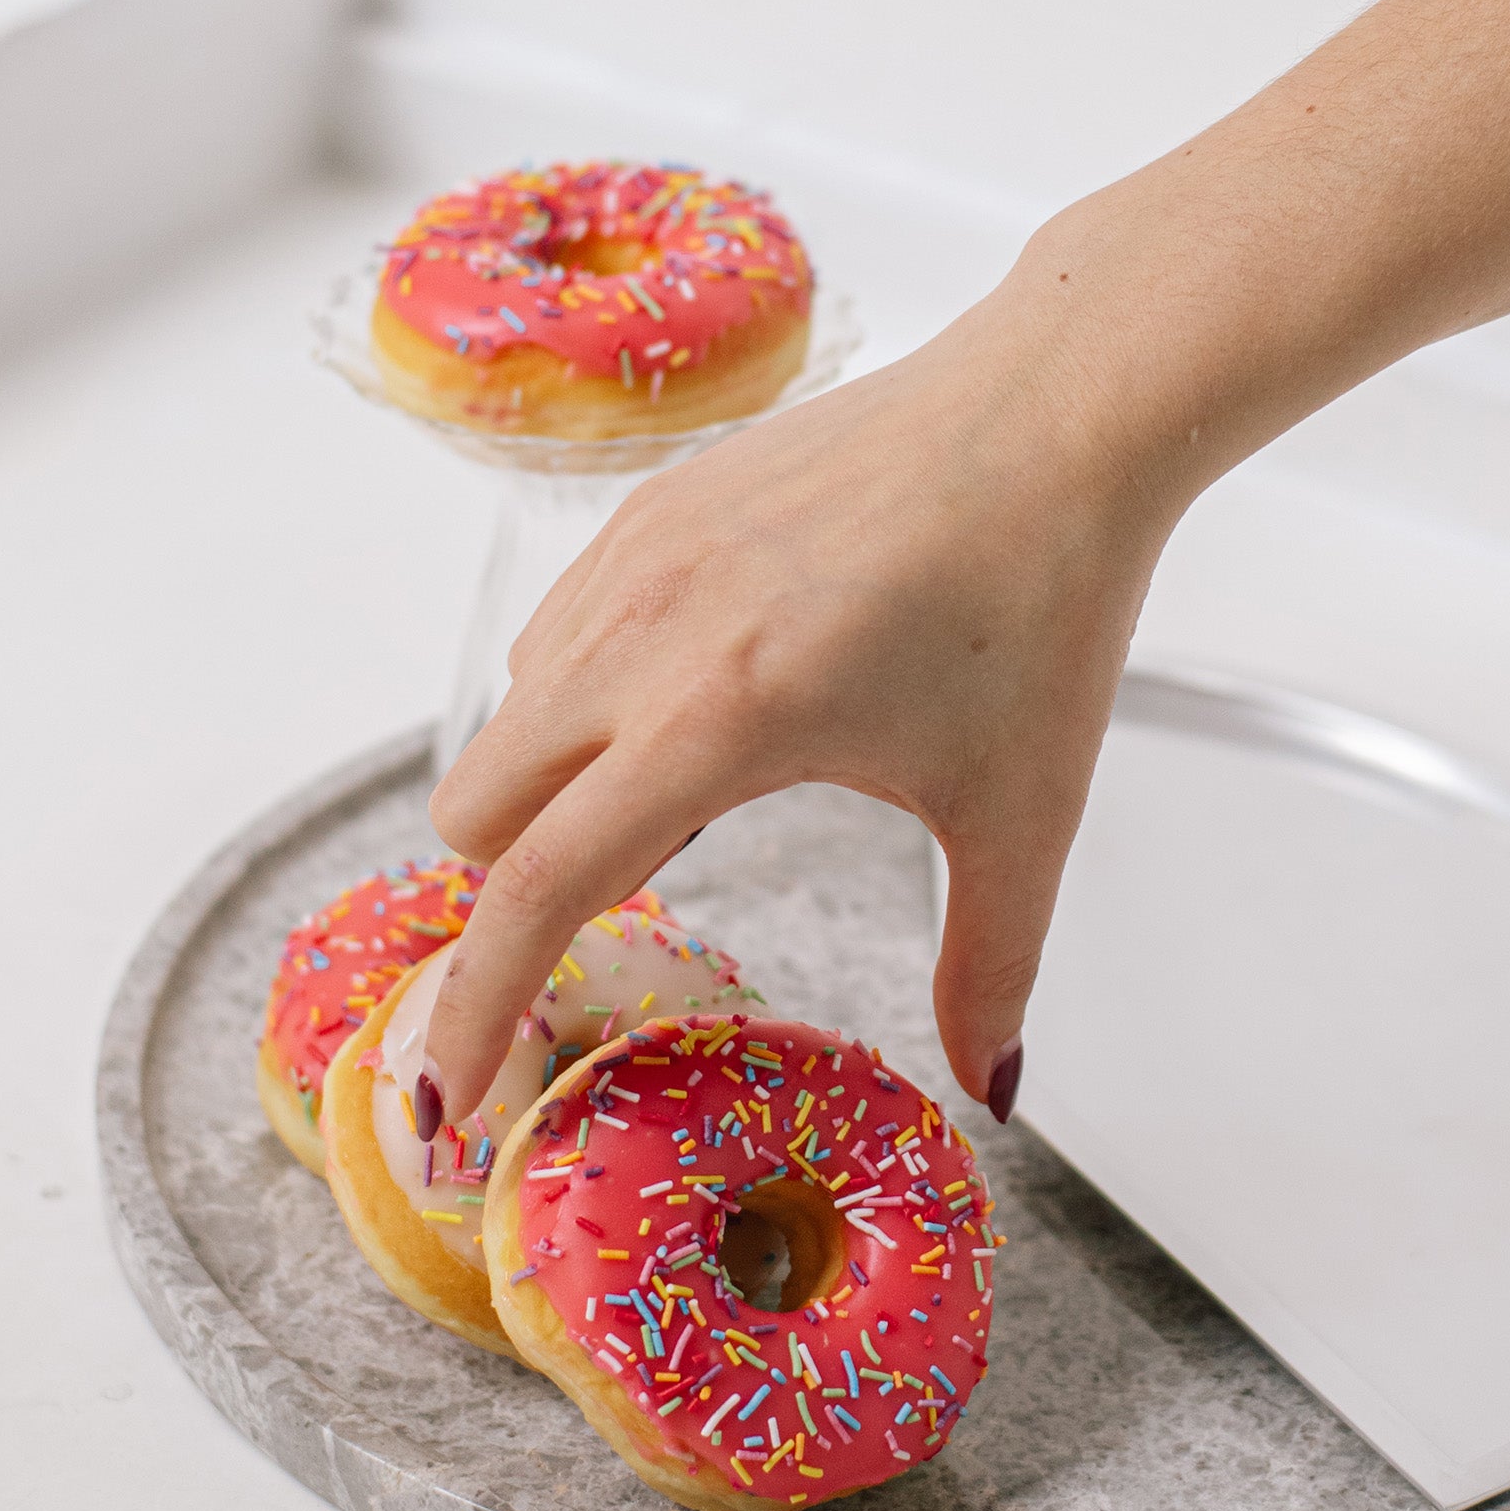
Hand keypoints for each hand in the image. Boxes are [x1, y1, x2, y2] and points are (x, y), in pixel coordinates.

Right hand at [421, 289, 1170, 1126]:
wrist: (1055, 408)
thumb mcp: (1022, 809)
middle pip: (472, 809)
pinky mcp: (652, 503)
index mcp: (719, 719)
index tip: (454, 1101)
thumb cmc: (1044, 598)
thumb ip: (989, 963)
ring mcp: (634, 554)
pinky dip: (588, 694)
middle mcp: (642, 632)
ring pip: (509, 713)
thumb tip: (989, 1081)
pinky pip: (556, 631)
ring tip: (710, 777)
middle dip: (516, 888)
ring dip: (558, 783)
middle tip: (651, 892)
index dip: (477, 1012)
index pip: (535, 892)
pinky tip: (711, 687)